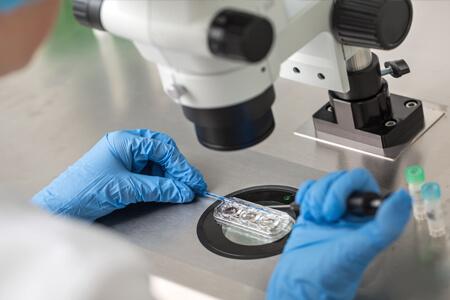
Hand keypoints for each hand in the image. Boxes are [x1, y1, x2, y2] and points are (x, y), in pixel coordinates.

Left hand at [31, 129, 206, 221]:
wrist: (62, 207)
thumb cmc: (83, 190)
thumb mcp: (127, 189)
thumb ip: (159, 188)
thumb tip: (182, 190)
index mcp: (124, 141)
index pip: (162, 149)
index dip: (181, 166)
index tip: (192, 181)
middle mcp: (125, 147)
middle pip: (161, 152)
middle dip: (178, 168)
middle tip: (191, 183)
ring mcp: (124, 160)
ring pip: (156, 164)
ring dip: (170, 176)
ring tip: (181, 190)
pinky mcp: (123, 173)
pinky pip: (148, 174)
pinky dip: (160, 182)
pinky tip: (168, 191)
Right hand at [267, 168, 410, 299]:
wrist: (299, 283)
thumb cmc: (329, 275)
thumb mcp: (360, 250)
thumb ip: (385, 225)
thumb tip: (403, 199)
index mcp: (368, 219)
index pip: (362, 182)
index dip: (347, 188)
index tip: (341, 208)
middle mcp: (351, 214)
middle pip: (340, 178)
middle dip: (328, 194)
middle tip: (327, 216)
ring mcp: (331, 212)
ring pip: (323, 183)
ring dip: (315, 198)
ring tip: (317, 217)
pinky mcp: (313, 213)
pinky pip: (310, 189)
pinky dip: (305, 195)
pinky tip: (308, 210)